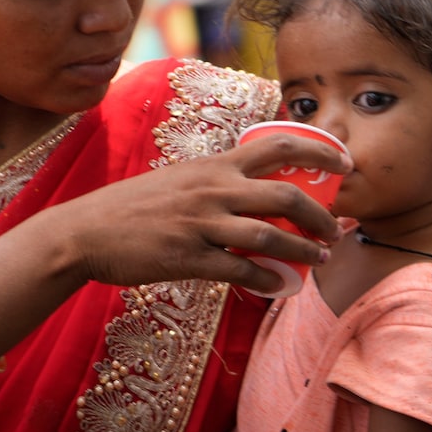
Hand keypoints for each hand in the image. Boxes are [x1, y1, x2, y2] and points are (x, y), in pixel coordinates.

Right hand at [56, 133, 350, 293]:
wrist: (85, 231)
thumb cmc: (134, 207)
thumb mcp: (181, 178)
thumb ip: (218, 181)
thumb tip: (254, 189)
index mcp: (214, 164)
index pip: (278, 144)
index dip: (320, 150)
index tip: (345, 162)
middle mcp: (212, 188)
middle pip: (285, 195)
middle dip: (321, 215)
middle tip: (337, 229)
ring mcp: (201, 223)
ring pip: (269, 235)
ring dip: (303, 250)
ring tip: (320, 259)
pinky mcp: (188, 258)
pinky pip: (239, 271)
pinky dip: (266, 281)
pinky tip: (280, 287)